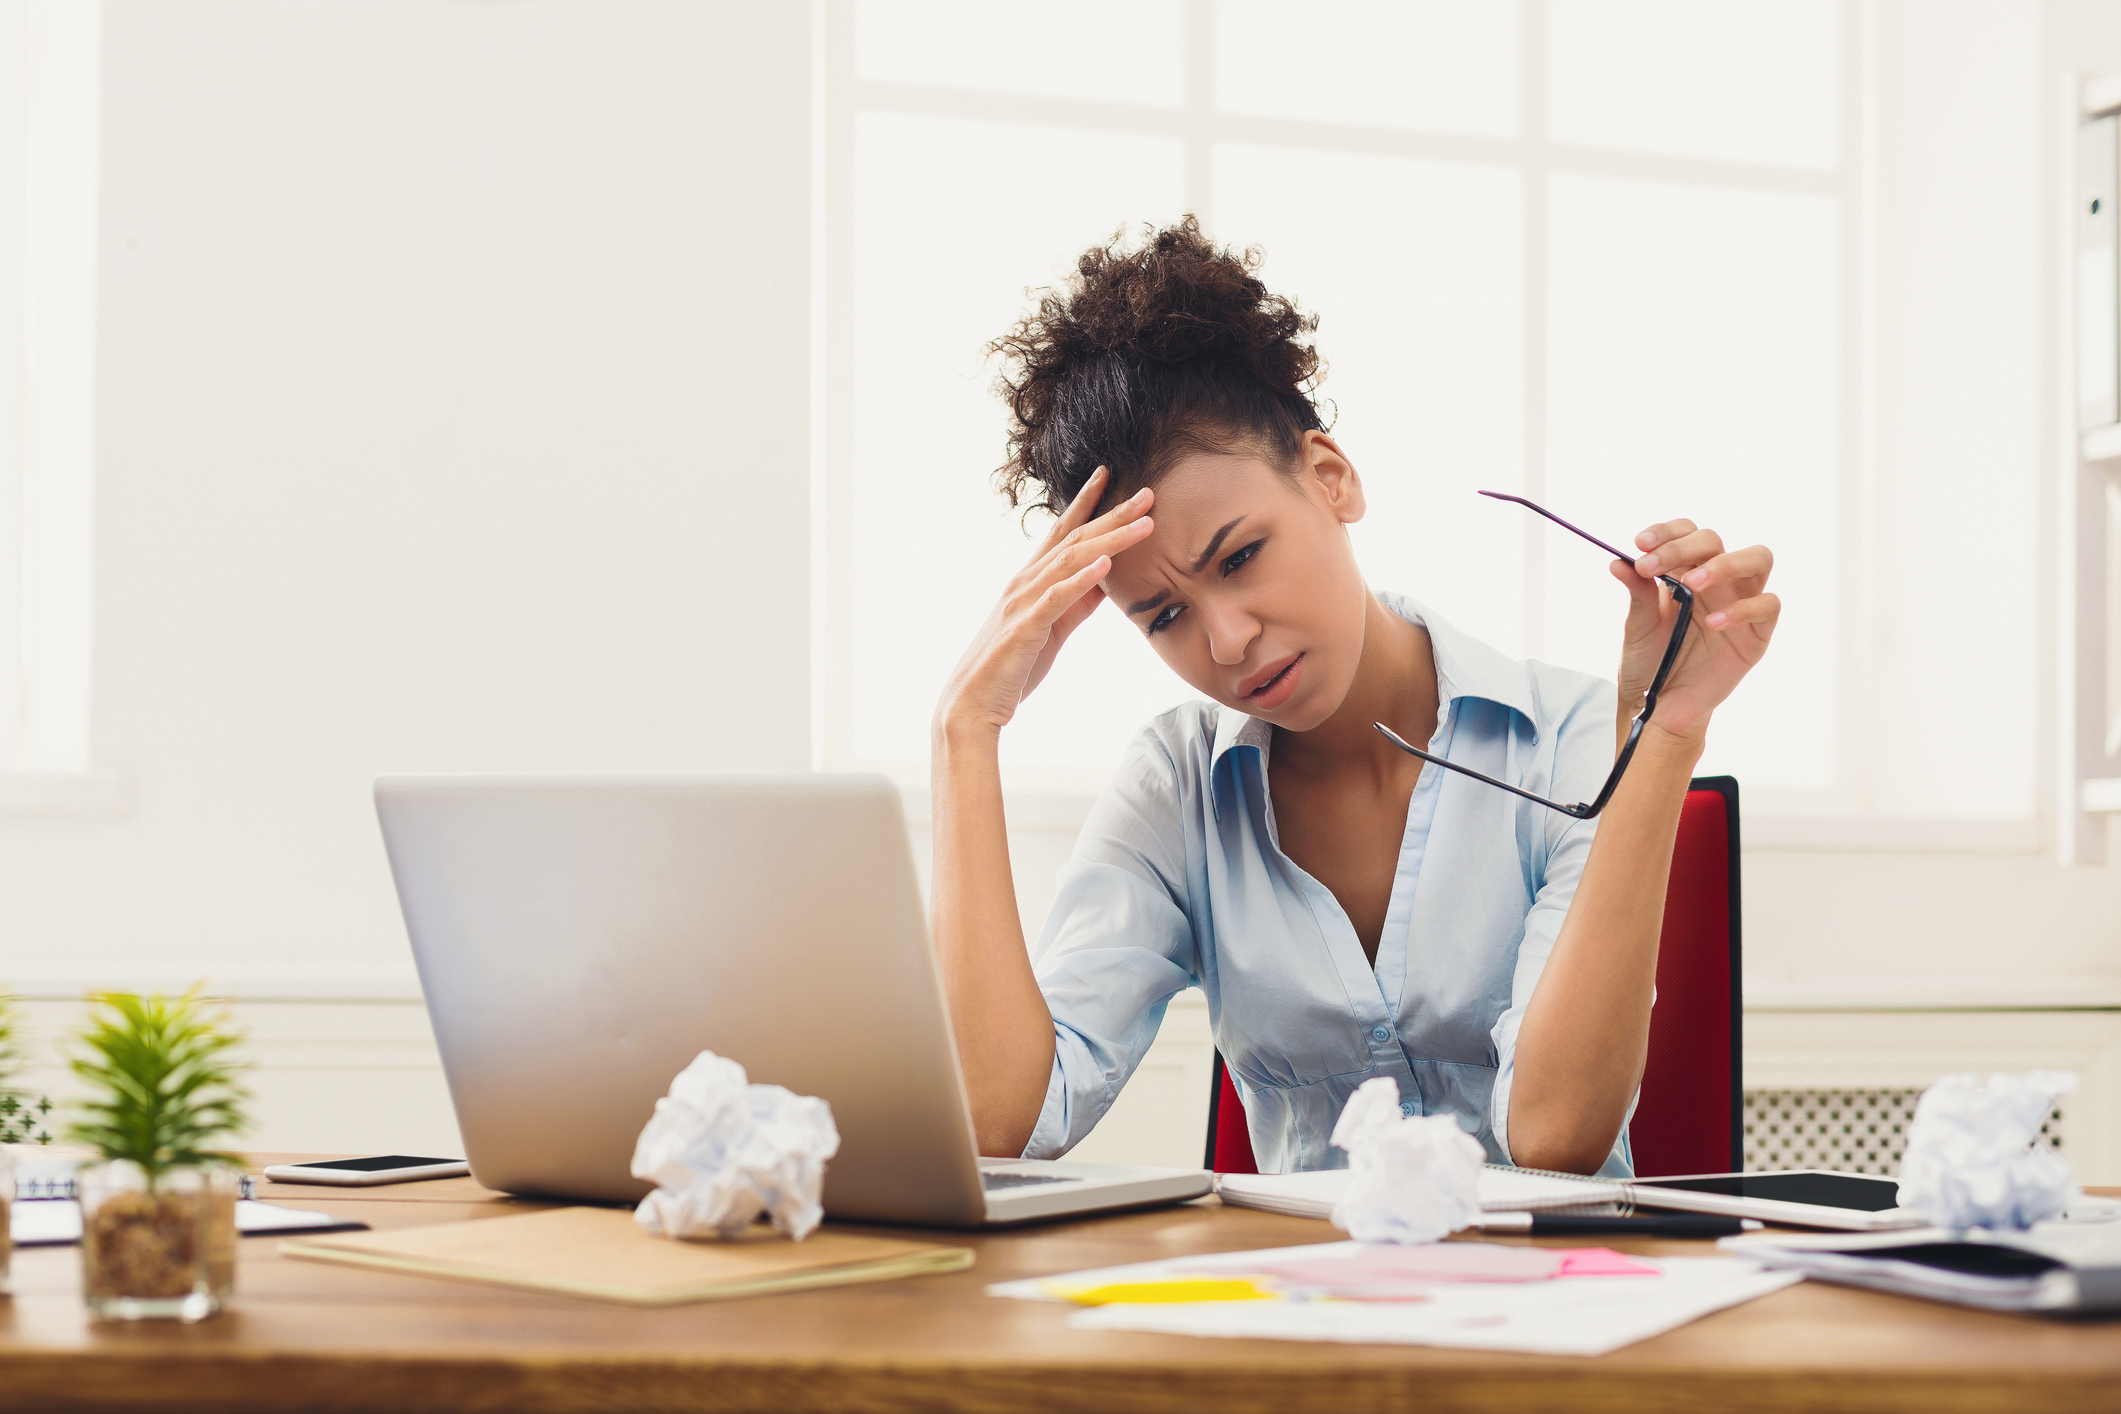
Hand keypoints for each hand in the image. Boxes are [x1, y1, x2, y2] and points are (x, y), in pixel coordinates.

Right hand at [934, 467, 1154, 740]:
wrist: (971, 705)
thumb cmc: (1012, 667)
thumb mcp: (1053, 627)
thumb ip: (1077, 601)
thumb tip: (1107, 578)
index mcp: (1031, 580)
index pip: (1062, 531)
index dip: (1087, 502)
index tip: (1110, 475)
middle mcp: (1024, 582)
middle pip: (1074, 539)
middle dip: (1112, 514)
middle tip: (1148, 494)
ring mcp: (1022, 603)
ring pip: (1070, 561)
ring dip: (1109, 540)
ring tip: (1142, 524)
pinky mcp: (1024, 629)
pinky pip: (1056, 599)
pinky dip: (1081, 580)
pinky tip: (1105, 565)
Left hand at [1608, 520, 1777, 744]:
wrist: (1659, 705)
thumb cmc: (1651, 660)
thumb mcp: (1638, 625)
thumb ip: (1637, 593)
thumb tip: (1618, 560)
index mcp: (1686, 571)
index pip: (1687, 533)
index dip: (1667, 531)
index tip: (1640, 543)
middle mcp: (1717, 581)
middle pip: (1716, 541)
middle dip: (1684, 546)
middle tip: (1651, 566)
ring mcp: (1740, 603)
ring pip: (1757, 559)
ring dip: (1724, 565)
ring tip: (1691, 583)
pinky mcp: (1757, 633)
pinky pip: (1768, 606)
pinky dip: (1742, 609)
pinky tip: (1712, 623)